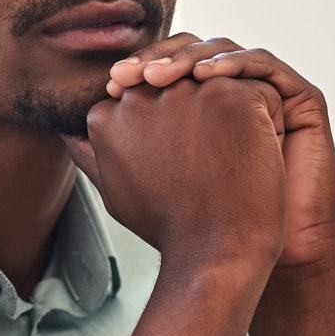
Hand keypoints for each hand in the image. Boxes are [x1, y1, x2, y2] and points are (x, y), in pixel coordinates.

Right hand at [63, 74, 287, 281]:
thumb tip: (69, 135)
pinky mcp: (230, 96)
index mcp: (108, 115)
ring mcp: (185, 92)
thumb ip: (92, 154)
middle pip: (181, 84)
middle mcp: (141, 96)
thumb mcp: (113, 190)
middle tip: (210, 165)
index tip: (183, 165)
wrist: (213, 252)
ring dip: (232, 115)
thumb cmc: (168, 227)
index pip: (147, 97)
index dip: (173, 129)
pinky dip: (265, 120)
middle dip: (200, 114)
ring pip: (219, 82)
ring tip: (232, 159)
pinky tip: (256, 154)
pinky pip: (257, 90)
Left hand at [105, 36, 334, 272]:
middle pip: (193, 51)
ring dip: (192, 57)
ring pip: (226, 52)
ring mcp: (265, 95)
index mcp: (198, 106)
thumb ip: (102, 152)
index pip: (168, 64)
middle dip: (160, 57)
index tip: (110, 83)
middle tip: (131, 74)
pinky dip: (236, 64)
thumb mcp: (133, 185)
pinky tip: (209, 79)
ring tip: (164, 76)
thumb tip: (58, 126)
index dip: (139, 66)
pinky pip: (266, 66)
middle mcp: (232, 95)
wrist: (248, 255)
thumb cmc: (194, 224)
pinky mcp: (299, 100)